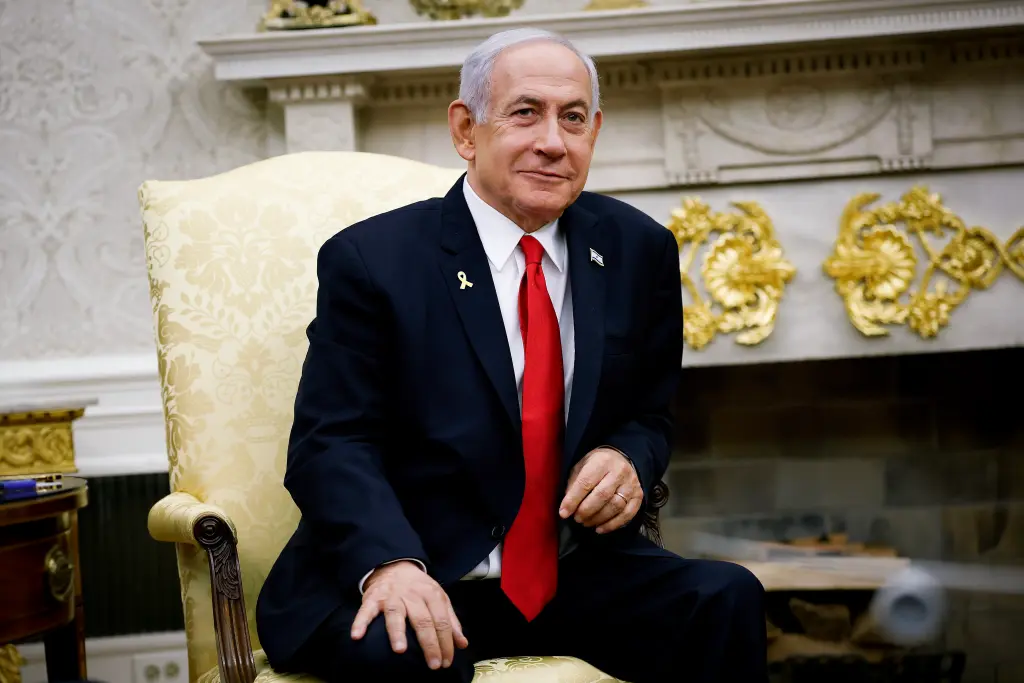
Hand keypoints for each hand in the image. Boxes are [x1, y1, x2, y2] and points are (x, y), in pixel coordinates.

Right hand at [351, 560, 467, 668]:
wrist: (394, 566)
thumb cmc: (419, 588)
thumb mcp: (439, 598)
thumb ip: (451, 621)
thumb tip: (462, 644)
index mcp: (431, 594)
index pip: (441, 620)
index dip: (446, 642)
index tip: (446, 661)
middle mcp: (412, 595)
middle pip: (423, 620)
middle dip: (429, 643)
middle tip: (433, 664)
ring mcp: (392, 596)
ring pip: (396, 613)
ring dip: (397, 632)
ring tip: (400, 650)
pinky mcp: (373, 598)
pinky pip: (366, 610)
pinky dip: (361, 622)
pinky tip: (357, 635)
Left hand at [559, 447, 642, 533]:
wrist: (622, 458)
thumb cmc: (597, 464)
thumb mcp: (582, 466)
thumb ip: (574, 484)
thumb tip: (567, 507)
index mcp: (602, 461)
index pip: (586, 482)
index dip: (573, 500)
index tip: (563, 513)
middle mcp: (619, 471)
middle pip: (602, 496)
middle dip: (586, 511)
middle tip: (577, 518)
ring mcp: (631, 484)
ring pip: (615, 506)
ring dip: (598, 519)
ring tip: (586, 523)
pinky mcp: (639, 496)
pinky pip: (627, 514)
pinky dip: (613, 525)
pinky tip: (600, 528)